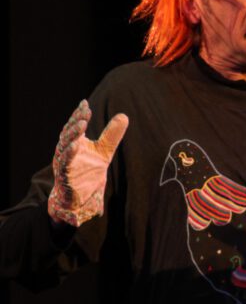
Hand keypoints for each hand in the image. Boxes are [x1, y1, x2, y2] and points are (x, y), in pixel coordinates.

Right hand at [48, 100, 128, 226]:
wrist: (79, 199)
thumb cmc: (87, 172)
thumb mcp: (104, 152)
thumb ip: (112, 135)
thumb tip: (124, 116)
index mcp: (74, 143)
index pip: (74, 126)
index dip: (79, 114)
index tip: (85, 104)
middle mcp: (66, 151)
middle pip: (68, 133)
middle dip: (75, 122)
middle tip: (85, 111)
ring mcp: (63, 164)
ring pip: (64, 146)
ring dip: (72, 134)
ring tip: (81, 123)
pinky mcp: (64, 177)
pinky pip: (64, 164)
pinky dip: (69, 154)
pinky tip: (76, 145)